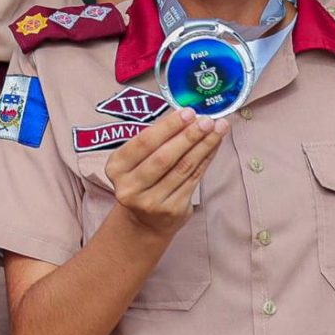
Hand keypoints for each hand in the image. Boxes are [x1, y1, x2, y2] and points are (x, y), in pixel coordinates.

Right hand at [105, 106, 227, 239]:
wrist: (143, 222)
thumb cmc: (142, 180)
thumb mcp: (136, 160)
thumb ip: (156, 140)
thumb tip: (187, 115)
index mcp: (116, 168)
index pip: (144, 142)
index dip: (167, 127)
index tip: (188, 112)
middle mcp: (130, 187)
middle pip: (164, 157)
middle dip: (188, 136)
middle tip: (207, 120)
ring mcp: (151, 202)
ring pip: (182, 168)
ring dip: (203, 145)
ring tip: (218, 128)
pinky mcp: (172, 210)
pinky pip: (193, 179)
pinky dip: (206, 159)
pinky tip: (214, 145)